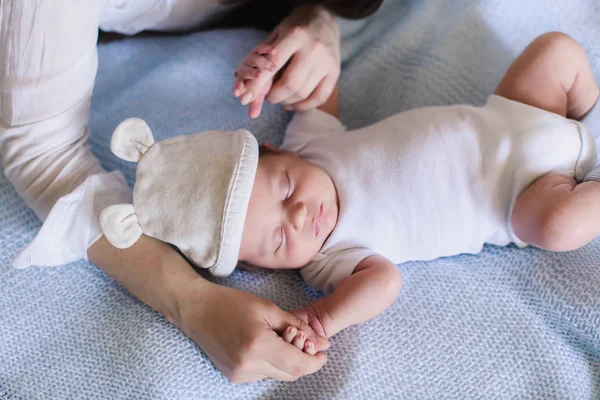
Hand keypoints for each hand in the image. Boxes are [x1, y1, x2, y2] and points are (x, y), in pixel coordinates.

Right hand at [179, 281, 330, 382]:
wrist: (196, 309)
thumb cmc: (231, 303)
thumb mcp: (268, 309)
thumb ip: (298, 327)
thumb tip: (324, 343)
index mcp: (258, 346)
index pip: (298, 365)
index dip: (316, 362)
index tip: (323, 352)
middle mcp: (247, 365)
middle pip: (290, 373)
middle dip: (303, 360)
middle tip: (304, 341)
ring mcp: (238, 374)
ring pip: (277, 375)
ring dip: (286, 361)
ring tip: (280, 338)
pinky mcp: (233, 376)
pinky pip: (263, 374)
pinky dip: (271, 363)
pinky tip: (264, 345)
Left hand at [233, 5, 340, 117]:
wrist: (324, 18)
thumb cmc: (294, 29)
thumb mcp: (275, 36)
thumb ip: (260, 62)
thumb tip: (244, 90)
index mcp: (294, 36)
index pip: (272, 66)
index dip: (257, 85)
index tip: (245, 99)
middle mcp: (312, 49)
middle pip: (290, 84)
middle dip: (273, 97)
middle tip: (268, 96)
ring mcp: (326, 62)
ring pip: (303, 94)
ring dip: (286, 101)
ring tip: (280, 98)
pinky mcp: (335, 72)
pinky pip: (319, 98)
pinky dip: (303, 106)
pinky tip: (293, 103)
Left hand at [233, 45, 274, 118]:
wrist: (273, 57)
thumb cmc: (267, 77)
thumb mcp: (262, 89)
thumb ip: (257, 100)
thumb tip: (252, 116)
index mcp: (244, 78)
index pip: (239, 82)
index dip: (239, 86)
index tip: (238, 93)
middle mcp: (246, 66)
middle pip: (245, 69)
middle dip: (251, 74)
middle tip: (259, 76)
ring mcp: (253, 56)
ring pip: (253, 58)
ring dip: (261, 63)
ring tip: (272, 67)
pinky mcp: (262, 47)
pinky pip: (262, 47)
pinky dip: (266, 49)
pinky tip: (273, 51)